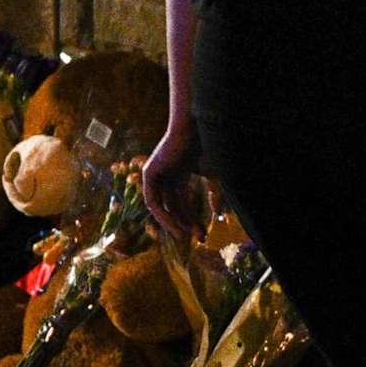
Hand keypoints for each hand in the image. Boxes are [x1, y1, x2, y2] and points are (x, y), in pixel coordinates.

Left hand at [138, 122, 208, 242]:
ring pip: (161, 207)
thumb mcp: (212, 175)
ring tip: (183, 236)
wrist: (194, 128)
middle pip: (174, 207)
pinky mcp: (148, 174)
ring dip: (172, 223)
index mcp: (179, 174)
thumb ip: (214, 193)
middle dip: (185, 224)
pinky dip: (162, 214)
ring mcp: (156, 174)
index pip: (182, 203)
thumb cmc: (206, 147)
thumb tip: (216, 213)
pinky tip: (174, 225)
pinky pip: (152, 201)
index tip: (201, 234)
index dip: (192, 219)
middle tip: (197, 238)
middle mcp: (166, 175)